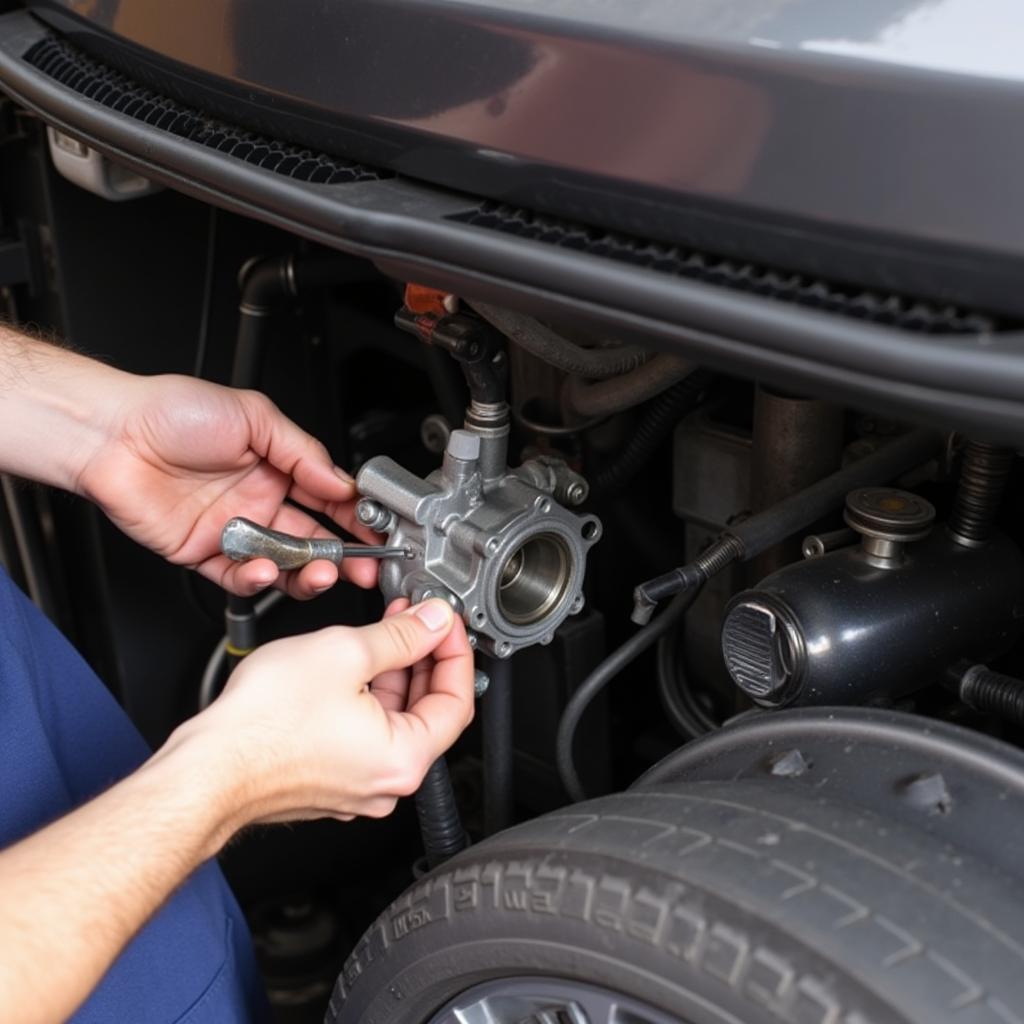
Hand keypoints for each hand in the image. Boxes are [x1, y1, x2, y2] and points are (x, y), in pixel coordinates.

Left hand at [77, 374, 377, 596]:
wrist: (114, 435)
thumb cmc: (174, 413)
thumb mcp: (257, 417)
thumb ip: (304, 454)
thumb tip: (343, 484)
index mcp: (278, 468)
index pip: (330, 500)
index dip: (356, 519)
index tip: (378, 533)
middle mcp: (259, 501)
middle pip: (313, 540)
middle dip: (343, 558)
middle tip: (364, 569)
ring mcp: (234, 530)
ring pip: (282, 565)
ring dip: (307, 574)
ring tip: (321, 573)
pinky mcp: (204, 554)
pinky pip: (239, 578)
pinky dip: (257, 580)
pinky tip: (265, 569)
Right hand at [177, 598, 474, 824]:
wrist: (205, 769)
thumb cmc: (261, 725)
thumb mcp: (345, 653)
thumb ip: (401, 635)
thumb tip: (433, 622)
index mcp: (404, 758)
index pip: (458, 699)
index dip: (456, 651)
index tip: (446, 622)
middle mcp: (386, 781)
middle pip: (428, 710)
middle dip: (424, 656)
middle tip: (418, 618)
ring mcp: (356, 784)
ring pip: (393, 720)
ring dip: (394, 671)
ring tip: (384, 630)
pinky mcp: (328, 779)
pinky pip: (364, 733)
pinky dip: (367, 696)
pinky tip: (352, 664)